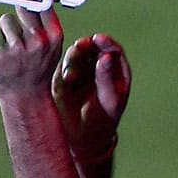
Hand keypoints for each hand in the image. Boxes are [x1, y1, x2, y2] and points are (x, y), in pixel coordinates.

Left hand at [0, 0, 63, 99]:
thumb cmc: (37, 69)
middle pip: (23, 7)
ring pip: (4, 21)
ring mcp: (17, 49)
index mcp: (53, 38)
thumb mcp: (51, 48)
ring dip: (4, 30)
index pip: (42, 5)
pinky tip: (0, 54)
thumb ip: (44, 25)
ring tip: (10, 47)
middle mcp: (37, 42)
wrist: (25, 97)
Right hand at [52, 33, 130, 160]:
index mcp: (115, 70)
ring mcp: (79, 70)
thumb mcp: (109, 101)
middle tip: (81, 47)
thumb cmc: (102, 121)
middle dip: (86, 45)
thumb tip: (105, 57)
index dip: (106, 42)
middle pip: (92, 47)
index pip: (112, 49)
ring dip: (74, 56)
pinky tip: (67, 78)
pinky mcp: (63, 77)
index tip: (98, 39)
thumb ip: (106, 79)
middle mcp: (97, 67)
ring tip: (73, 75)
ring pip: (75, 54)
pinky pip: (63, 66)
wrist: (81, 138)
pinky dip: (64, 68)